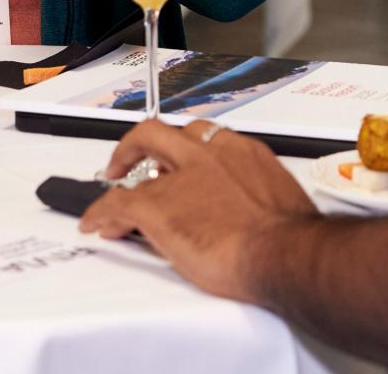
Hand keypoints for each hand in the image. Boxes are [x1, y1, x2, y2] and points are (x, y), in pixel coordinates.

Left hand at [79, 119, 319, 303]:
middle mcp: (210, 155)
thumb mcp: (281, 205)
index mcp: (242, 153)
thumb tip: (258, 218)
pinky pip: (118, 202)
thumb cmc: (290, 241)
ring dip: (122, 174)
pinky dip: (102, 212)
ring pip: (138, 162)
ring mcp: (181, 177)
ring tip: (112, 192)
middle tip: (128, 160)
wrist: (282, 254)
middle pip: (163, 133)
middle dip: (140, 144)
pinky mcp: (157, 205)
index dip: (187, 152)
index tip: (184, 164)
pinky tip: (96, 223)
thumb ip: (261, 199)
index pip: (206, 139)